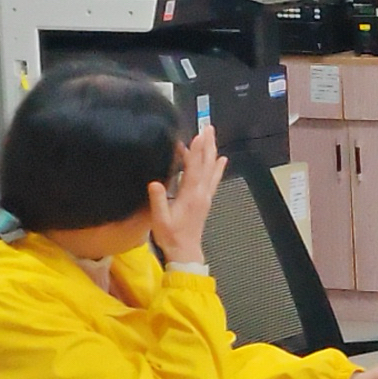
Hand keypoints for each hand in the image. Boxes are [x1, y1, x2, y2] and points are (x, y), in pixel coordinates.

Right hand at [153, 121, 225, 264]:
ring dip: (212, 151)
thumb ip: (158, 201)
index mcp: (190, 196)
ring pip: (211, 169)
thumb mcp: (160, 219)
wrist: (185, 251)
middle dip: (207, 144)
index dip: (196, 150)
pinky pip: (214, 179)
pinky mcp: (205, 200)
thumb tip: (155, 183)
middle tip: (208, 127)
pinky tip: (222, 159)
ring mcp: (205, 196)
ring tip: (212, 136)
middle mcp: (201, 193)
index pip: (194, 168)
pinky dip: (218, 168)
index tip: (197, 135)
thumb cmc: (172, 236)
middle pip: (207, 164)